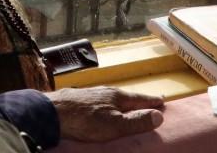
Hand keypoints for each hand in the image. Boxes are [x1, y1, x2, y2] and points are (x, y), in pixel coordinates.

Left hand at [44, 86, 164, 141]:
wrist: (54, 112)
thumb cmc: (86, 120)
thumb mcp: (116, 125)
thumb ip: (136, 121)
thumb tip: (159, 116)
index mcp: (118, 97)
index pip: (140, 99)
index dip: (152, 101)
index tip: (162, 100)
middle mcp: (106, 91)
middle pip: (127, 96)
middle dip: (139, 100)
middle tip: (149, 101)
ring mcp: (92, 93)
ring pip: (113, 97)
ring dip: (123, 102)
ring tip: (129, 104)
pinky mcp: (80, 98)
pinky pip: (101, 100)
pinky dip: (109, 104)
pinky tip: (104, 107)